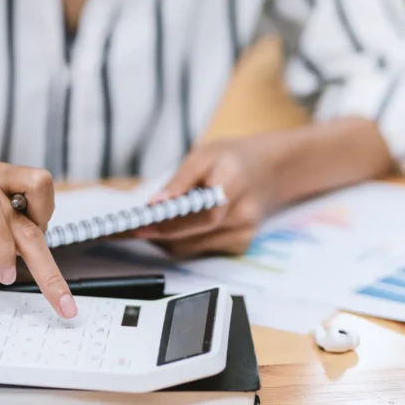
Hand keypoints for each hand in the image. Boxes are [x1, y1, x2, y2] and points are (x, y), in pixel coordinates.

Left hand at [137, 137, 281, 256]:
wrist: (269, 169)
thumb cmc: (232, 159)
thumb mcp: (203, 155)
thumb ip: (178, 181)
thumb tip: (155, 203)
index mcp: (235, 183)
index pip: (202, 213)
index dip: (171, 222)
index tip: (142, 223)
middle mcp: (244, 213)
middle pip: (195, 235)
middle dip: (161, 233)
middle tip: (135, 227)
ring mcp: (245, 233)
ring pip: (194, 247)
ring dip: (168, 239)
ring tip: (149, 226)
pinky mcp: (241, 245)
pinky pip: (201, 249)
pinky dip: (183, 241)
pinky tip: (173, 229)